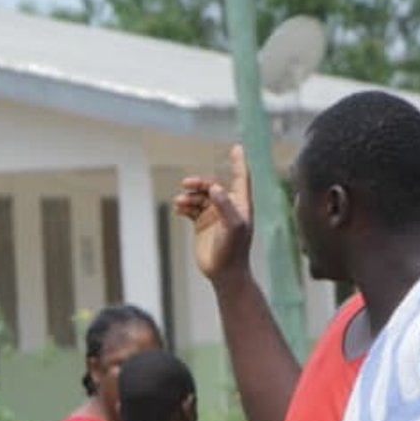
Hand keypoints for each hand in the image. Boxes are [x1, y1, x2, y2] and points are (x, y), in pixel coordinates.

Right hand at [173, 144, 254, 279]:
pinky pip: (191, 208)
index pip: (241, 178)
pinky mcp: (202, 224)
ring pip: (200, 197)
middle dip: (200, 183)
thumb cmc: (233, 251)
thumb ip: (225, 206)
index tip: (236, 147)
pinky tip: (179, 208)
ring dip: (189, 196)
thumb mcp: (233, 227)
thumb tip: (215, 187)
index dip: (239, 162)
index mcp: (241, 205)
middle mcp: (228, 207)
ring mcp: (214, 215)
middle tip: (187, 184)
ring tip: (180, 202)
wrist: (224, 273)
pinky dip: (185, 206)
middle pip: (213, 185)